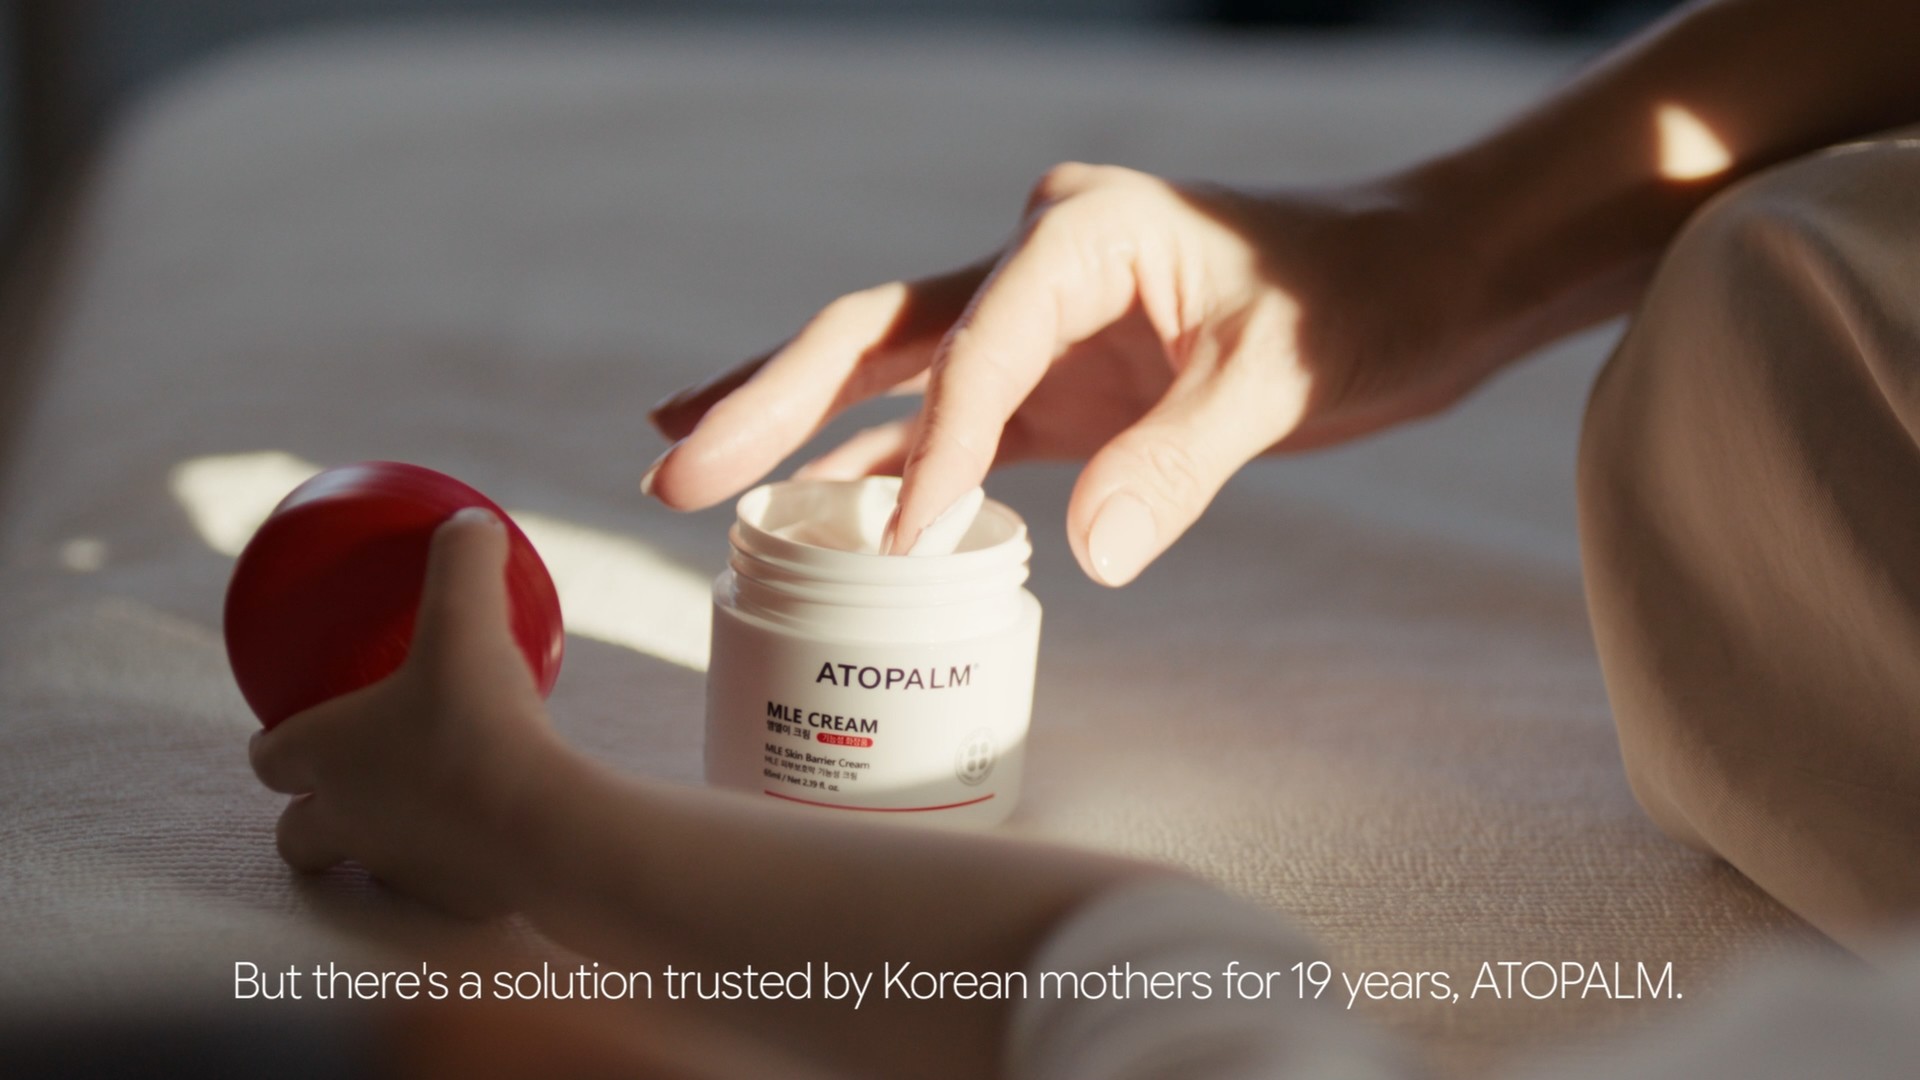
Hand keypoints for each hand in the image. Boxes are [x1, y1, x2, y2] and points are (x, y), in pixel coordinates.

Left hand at [249, 509, 570, 916]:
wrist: (540, 827)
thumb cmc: (481, 723)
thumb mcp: (470, 622)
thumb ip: (461, 563)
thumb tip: (469, 521)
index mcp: (328, 757)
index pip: (270, 758)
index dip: (272, 746)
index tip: (287, 732)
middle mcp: (348, 819)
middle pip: (297, 833)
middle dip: (307, 815)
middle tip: (346, 785)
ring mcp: (397, 867)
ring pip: (366, 863)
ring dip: (381, 841)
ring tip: (424, 813)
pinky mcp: (452, 900)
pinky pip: (442, 882)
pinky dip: (456, 862)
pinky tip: (497, 833)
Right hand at [648, 163, 1499, 584]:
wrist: (1416, 285)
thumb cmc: (1357, 302)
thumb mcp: (1281, 377)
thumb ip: (1181, 460)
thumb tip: (1089, 556)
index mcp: (1078, 232)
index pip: (975, 347)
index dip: (933, 446)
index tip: (904, 541)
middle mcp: (1033, 266)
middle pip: (873, 334)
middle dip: (769, 401)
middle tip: (670, 466)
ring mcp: (1036, 326)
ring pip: (888, 376)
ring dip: (794, 430)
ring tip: (687, 473)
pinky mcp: (1058, 384)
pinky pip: (945, 426)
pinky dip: (881, 467)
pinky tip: (811, 508)